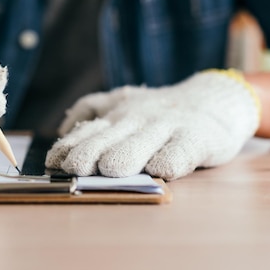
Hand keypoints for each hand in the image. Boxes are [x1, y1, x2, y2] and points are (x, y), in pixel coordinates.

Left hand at [45, 70, 259, 179]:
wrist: (216, 99)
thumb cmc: (164, 109)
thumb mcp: (126, 102)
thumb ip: (96, 110)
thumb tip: (63, 129)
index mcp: (119, 112)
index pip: (88, 129)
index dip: (69, 147)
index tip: (53, 163)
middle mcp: (138, 118)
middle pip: (108, 138)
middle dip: (90, 153)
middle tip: (76, 169)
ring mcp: (167, 126)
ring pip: (140, 143)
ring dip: (125, 155)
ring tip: (112, 168)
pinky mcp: (195, 138)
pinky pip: (179, 151)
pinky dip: (169, 160)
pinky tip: (160, 170)